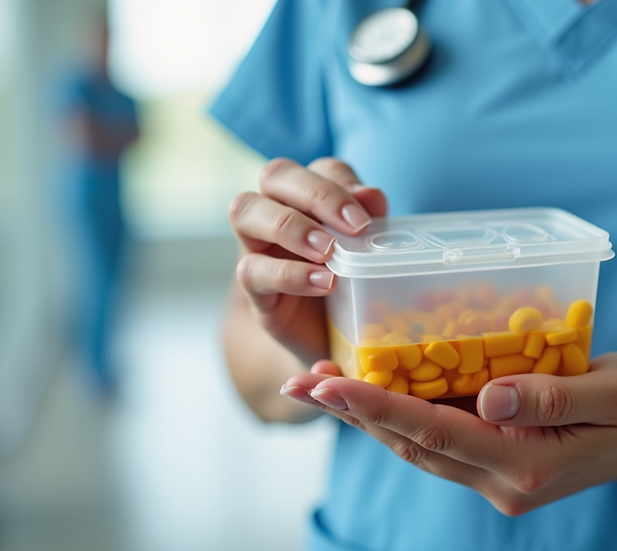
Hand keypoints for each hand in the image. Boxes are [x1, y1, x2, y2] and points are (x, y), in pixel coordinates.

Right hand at [228, 157, 386, 366]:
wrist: (339, 343)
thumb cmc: (355, 289)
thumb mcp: (371, 256)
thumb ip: (371, 224)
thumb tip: (370, 194)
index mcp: (311, 198)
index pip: (321, 169)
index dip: (343, 183)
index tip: (369, 215)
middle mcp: (277, 211)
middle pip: (276, 174)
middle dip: (316, 194)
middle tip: (354, 226)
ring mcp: (256, 246)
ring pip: (245, 210)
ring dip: (290, 225)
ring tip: (329, 252)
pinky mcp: (252, 288)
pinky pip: (252, 270)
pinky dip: (289, 274)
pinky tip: (323, 284)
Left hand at [283, 353, 616, 515]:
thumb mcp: (613, 392)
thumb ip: (554, 398)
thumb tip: (489, 397)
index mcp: (527, 465)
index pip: (438, 432)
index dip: (380, 407)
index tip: (331, 384)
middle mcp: (500, 481)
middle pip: (413, 444)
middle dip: (354, 412)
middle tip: (302, 382)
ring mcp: (492, 478)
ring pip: (416, 446)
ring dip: (367, 417)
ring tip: (319, 385)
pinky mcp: (490, 464)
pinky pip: (434, 441)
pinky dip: (397, 417)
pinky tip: (370, 392)